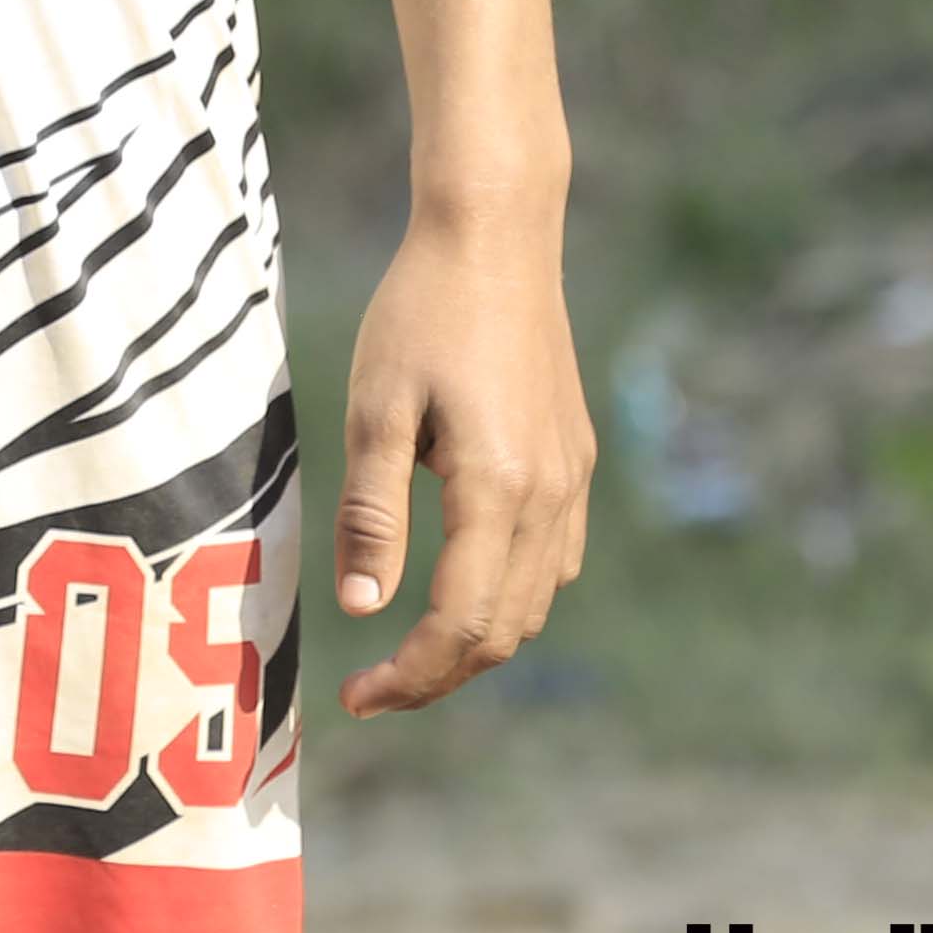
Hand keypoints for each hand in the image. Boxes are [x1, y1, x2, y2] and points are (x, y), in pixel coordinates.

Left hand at [327, 217, 592, 719]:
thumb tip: (363, 610)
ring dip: (478, 641)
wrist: (496, 234)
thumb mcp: (375, 408)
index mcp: (498, 488)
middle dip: (440, 675)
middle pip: (507, 632)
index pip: (461, 624)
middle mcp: (550, 496)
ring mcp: (572, 478)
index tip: (356, 699)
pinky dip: (511, 596)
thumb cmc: (420, 311)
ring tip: (410, 647)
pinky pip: (556, 560)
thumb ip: (371, 513)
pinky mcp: (575, 457)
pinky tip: (462, 581)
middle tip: (374, 689)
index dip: (410, 677)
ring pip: (538, 603)